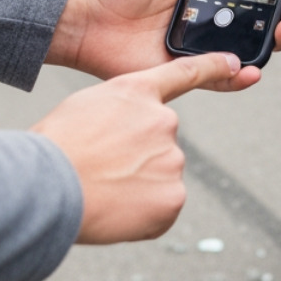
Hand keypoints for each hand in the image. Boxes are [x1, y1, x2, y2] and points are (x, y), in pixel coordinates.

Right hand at [32, 52, 239, 243]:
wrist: (47, 184)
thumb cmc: (53, 150)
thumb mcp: (84, 110)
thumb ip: (118, 117)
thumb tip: (128, 144)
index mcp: (136, 93)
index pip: (182, 75)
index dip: (210, 68)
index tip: (233, 65)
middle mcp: (163, 121)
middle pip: (160, 145)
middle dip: (137, 160)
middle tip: (102, 171)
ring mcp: (172, 159)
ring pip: (160, 178)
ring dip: (137, 187)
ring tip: (102, 189)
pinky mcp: (174, 197)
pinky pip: (161, 208)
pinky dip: (142, 215)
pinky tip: (116, 210)